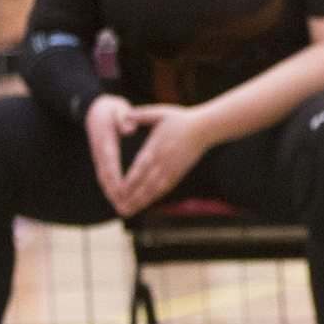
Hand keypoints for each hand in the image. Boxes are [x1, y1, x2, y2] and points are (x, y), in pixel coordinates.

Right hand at [84, 94, 136, 214]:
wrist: (95, 110)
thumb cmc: (111, 110)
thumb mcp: (117, 110)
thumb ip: (123, 118)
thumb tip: (129, 128)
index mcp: (105, 141)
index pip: (110, 162)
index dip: (116, 177)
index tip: (122, 190)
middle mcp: (100, 152)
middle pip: (106, 176)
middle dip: (114, 192)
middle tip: (124, 206)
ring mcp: (99, 157)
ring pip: (105, 179)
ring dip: (112, 194)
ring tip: (122, 208)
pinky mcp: (102, 160)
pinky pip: (107, 177)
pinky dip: (112, 189)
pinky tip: (120, 200)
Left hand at [112, 103, 212, 217]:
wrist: (205, 128)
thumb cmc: (181, 119)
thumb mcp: (159, 112)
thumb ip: (140, 115)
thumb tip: (124, 116)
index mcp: (156, 146)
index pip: (140, 167)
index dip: (130, 181)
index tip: (119, 191)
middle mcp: (164, 161)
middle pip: (146, 183)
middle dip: (132, 197)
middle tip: (120, 209)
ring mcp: (172, 168)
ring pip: (155, 189)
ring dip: (142, 201)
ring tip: (129, 211)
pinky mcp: (179, 172)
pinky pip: (166, 187)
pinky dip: (155, 197)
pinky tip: (147, 204)